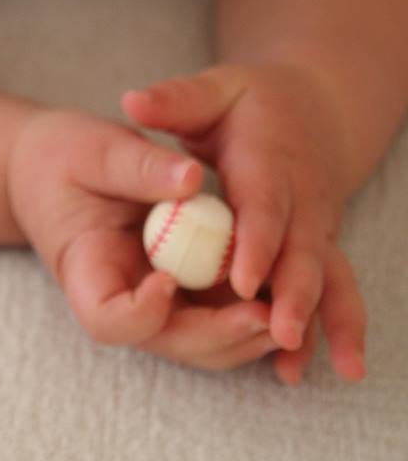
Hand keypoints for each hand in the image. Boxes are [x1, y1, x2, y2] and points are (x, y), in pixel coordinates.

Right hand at [7, 108, 275, 372]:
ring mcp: (152, 300)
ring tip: (288, 314)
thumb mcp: (93, 149)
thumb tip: (192, 178)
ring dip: (243, 335)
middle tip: (265, 316)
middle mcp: (120, 298)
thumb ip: (138, 166)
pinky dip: (249, 311)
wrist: (51, 166)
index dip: (142, 315)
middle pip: (167, 340)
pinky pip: (216, 314)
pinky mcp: (180, 290)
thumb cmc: (62, 155)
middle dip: (218, 335)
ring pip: (200, 341)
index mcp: (85, 268)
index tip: (168, 280)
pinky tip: (286, 292)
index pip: (107, 319)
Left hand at [122, 64, 365, 384]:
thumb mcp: (214, 90)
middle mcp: (301, 198)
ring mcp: (317, 228)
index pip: (264, 203)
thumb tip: (132, 101)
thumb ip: (175, 99)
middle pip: (301, 252)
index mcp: (270, 159)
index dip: (256, 242)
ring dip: (318, 324)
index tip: (241, 280)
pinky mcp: (320, 249)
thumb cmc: (251, 101)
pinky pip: (327, 294)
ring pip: (325, 281)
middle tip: (278, 334)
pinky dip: (322, 332)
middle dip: (292, 296)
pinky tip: (294, 370)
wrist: (313, 110)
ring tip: (294, 365)